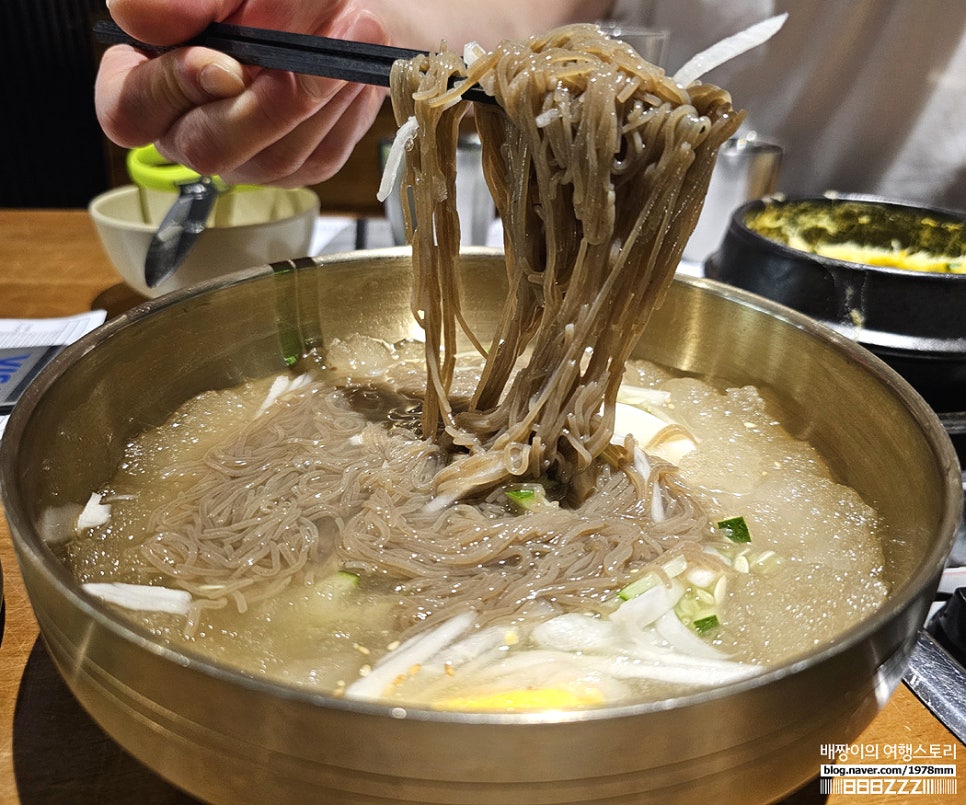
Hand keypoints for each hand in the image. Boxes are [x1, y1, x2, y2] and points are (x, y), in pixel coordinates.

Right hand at [95, 0, 389, 185]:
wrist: (337, 6)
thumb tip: (138, 17)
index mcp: (147, 82)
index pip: (127, 111)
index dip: (171, 89)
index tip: (224, 61)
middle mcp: (190, 130)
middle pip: (208, 148)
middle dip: (263, 102)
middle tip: (308, 51)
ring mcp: (248, 158)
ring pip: (275, 154)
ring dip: (318, 91)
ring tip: (356, 26)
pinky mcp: (302, 165)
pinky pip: (320, 150)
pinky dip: (343, 102)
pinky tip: (355, 61)